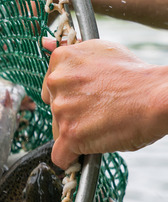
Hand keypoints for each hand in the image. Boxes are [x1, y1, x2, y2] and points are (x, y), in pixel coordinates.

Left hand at [41, 38, 167, 167]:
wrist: (160, 96)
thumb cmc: (138, 77)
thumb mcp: (102, 51)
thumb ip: (73, 54)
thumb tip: (46, 44)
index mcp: (62, 59)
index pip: (51, 87)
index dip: (72, 95)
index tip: (91, 96)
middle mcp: (56, 82)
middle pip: (54, 109)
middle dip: (73, 113)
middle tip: (101, 110)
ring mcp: (62, 109)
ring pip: (58, 131)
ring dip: (76, 133)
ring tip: (103, 124)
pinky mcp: (70, 134)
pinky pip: (60, 155)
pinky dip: (72, 157)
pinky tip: (87, 149)